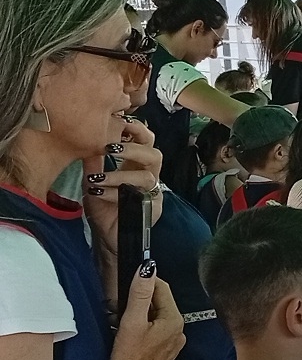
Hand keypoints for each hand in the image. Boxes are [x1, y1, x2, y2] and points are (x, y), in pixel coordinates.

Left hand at [82, 119, 162, 235]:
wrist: (107, 237)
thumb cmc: (103, 208)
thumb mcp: (93, 179)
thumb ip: (94, 162)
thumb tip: (88, 138)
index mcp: (136, 165)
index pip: (145, 141)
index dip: (137, 130)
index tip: (119, 123)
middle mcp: (148, 176)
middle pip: (155, 154)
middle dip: (134, 148)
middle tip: (110, 147)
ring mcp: (152, 193)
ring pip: (147, 175)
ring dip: (120, 174)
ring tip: (97, 177)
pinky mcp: (152, 208)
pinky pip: (138, 196)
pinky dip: (116, 193)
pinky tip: (99, 193)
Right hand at [108, 263, 184, 359]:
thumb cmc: (130, 359)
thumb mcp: (132, 321)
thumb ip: (140, 293)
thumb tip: (148, 268)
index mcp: (174, 319)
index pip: (162, 288)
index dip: (145, 281)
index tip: (129, 281)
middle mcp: (179, 330)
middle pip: (160, 302)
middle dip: (141, 300)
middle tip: (121, 306)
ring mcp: (173, 341)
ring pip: (156, 315)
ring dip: (140, 313)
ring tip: (123, 321)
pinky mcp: (165, 350)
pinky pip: (155, 329)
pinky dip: (143, 326)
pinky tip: (129, 333)